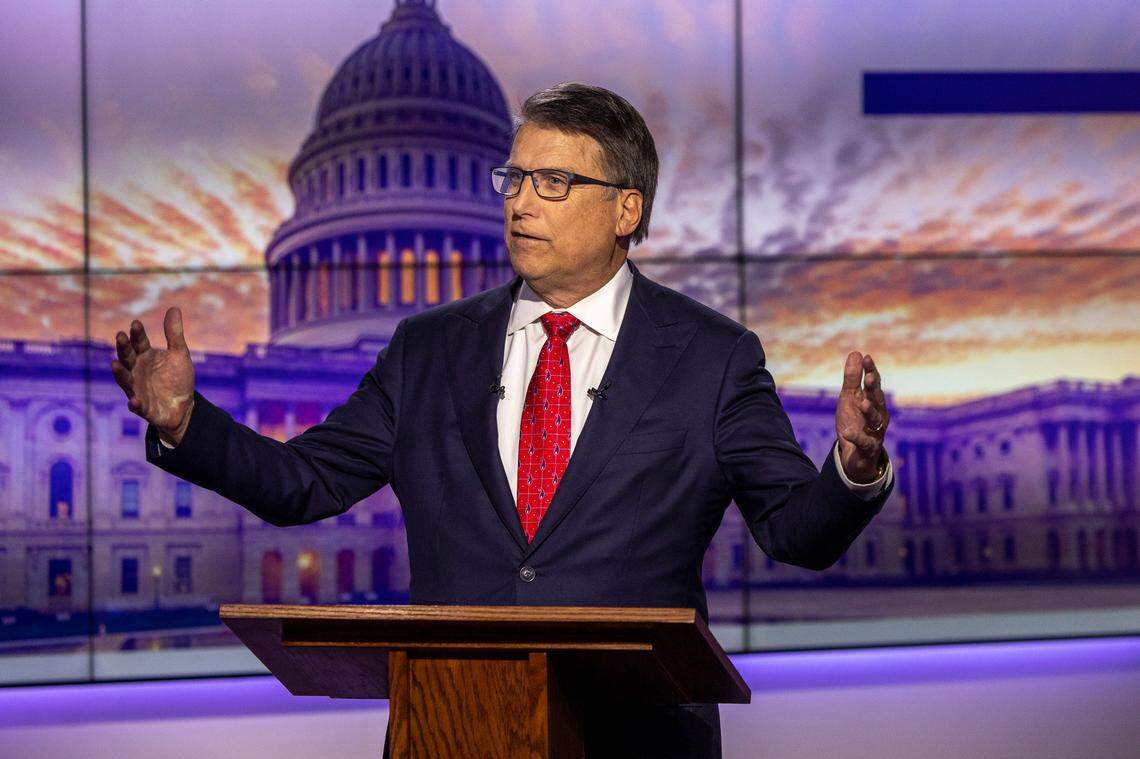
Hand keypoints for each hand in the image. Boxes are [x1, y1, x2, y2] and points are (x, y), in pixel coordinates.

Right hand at [110, 307, 195, 445]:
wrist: (184, 406)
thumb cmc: (177, 378)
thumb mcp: (179, 354)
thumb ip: (174, 334)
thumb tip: (174, 307)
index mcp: (145, 356)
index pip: (138, 342)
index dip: (137, 334)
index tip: (136, 324)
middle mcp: (136, 371)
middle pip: (127, 358)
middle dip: (123, 348)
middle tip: (120, 336)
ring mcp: (137, 389)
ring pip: (125, 380)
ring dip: (120, 373)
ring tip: (114, 364)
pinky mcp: (143, 408)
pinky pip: (137, 406)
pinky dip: (135, 404)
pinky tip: (135, 400)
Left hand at [835, 351, 889, 483]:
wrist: (855, 454)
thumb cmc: (855, 421)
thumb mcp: (849, 398)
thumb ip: (852, 378)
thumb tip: (856, 352)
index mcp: (873, 400)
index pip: (873, 383)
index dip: (871, 370)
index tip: (866, 357)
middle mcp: (878, 414)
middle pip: (877, 399)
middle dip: (873, 389)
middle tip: (868, 378)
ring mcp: (875, 432)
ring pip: (875, 420)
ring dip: (869, 411)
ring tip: (862, 403)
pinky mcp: (868, 448)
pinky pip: (863, 442)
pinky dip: (855, 437)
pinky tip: (846, 432)